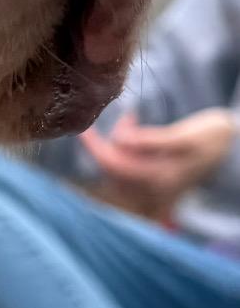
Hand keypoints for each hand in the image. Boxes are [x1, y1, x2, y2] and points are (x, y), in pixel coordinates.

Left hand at [81, 109, 236, 217]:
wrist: (236, 149)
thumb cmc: (212, 138)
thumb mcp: (182, 136)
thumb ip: (150, 140)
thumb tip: (119, 141)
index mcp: (158, 177)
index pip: (113, 165)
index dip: (94, 147)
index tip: (83, 129)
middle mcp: (154, 188)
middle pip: (112, 168)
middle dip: (108, 143)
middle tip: (124, 119)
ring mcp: (156, 187)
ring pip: (119, 168)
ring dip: (117, 143)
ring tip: (132, 121)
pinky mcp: (158, 181)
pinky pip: (129, 168)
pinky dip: (125, 148)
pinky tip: (134, 128)